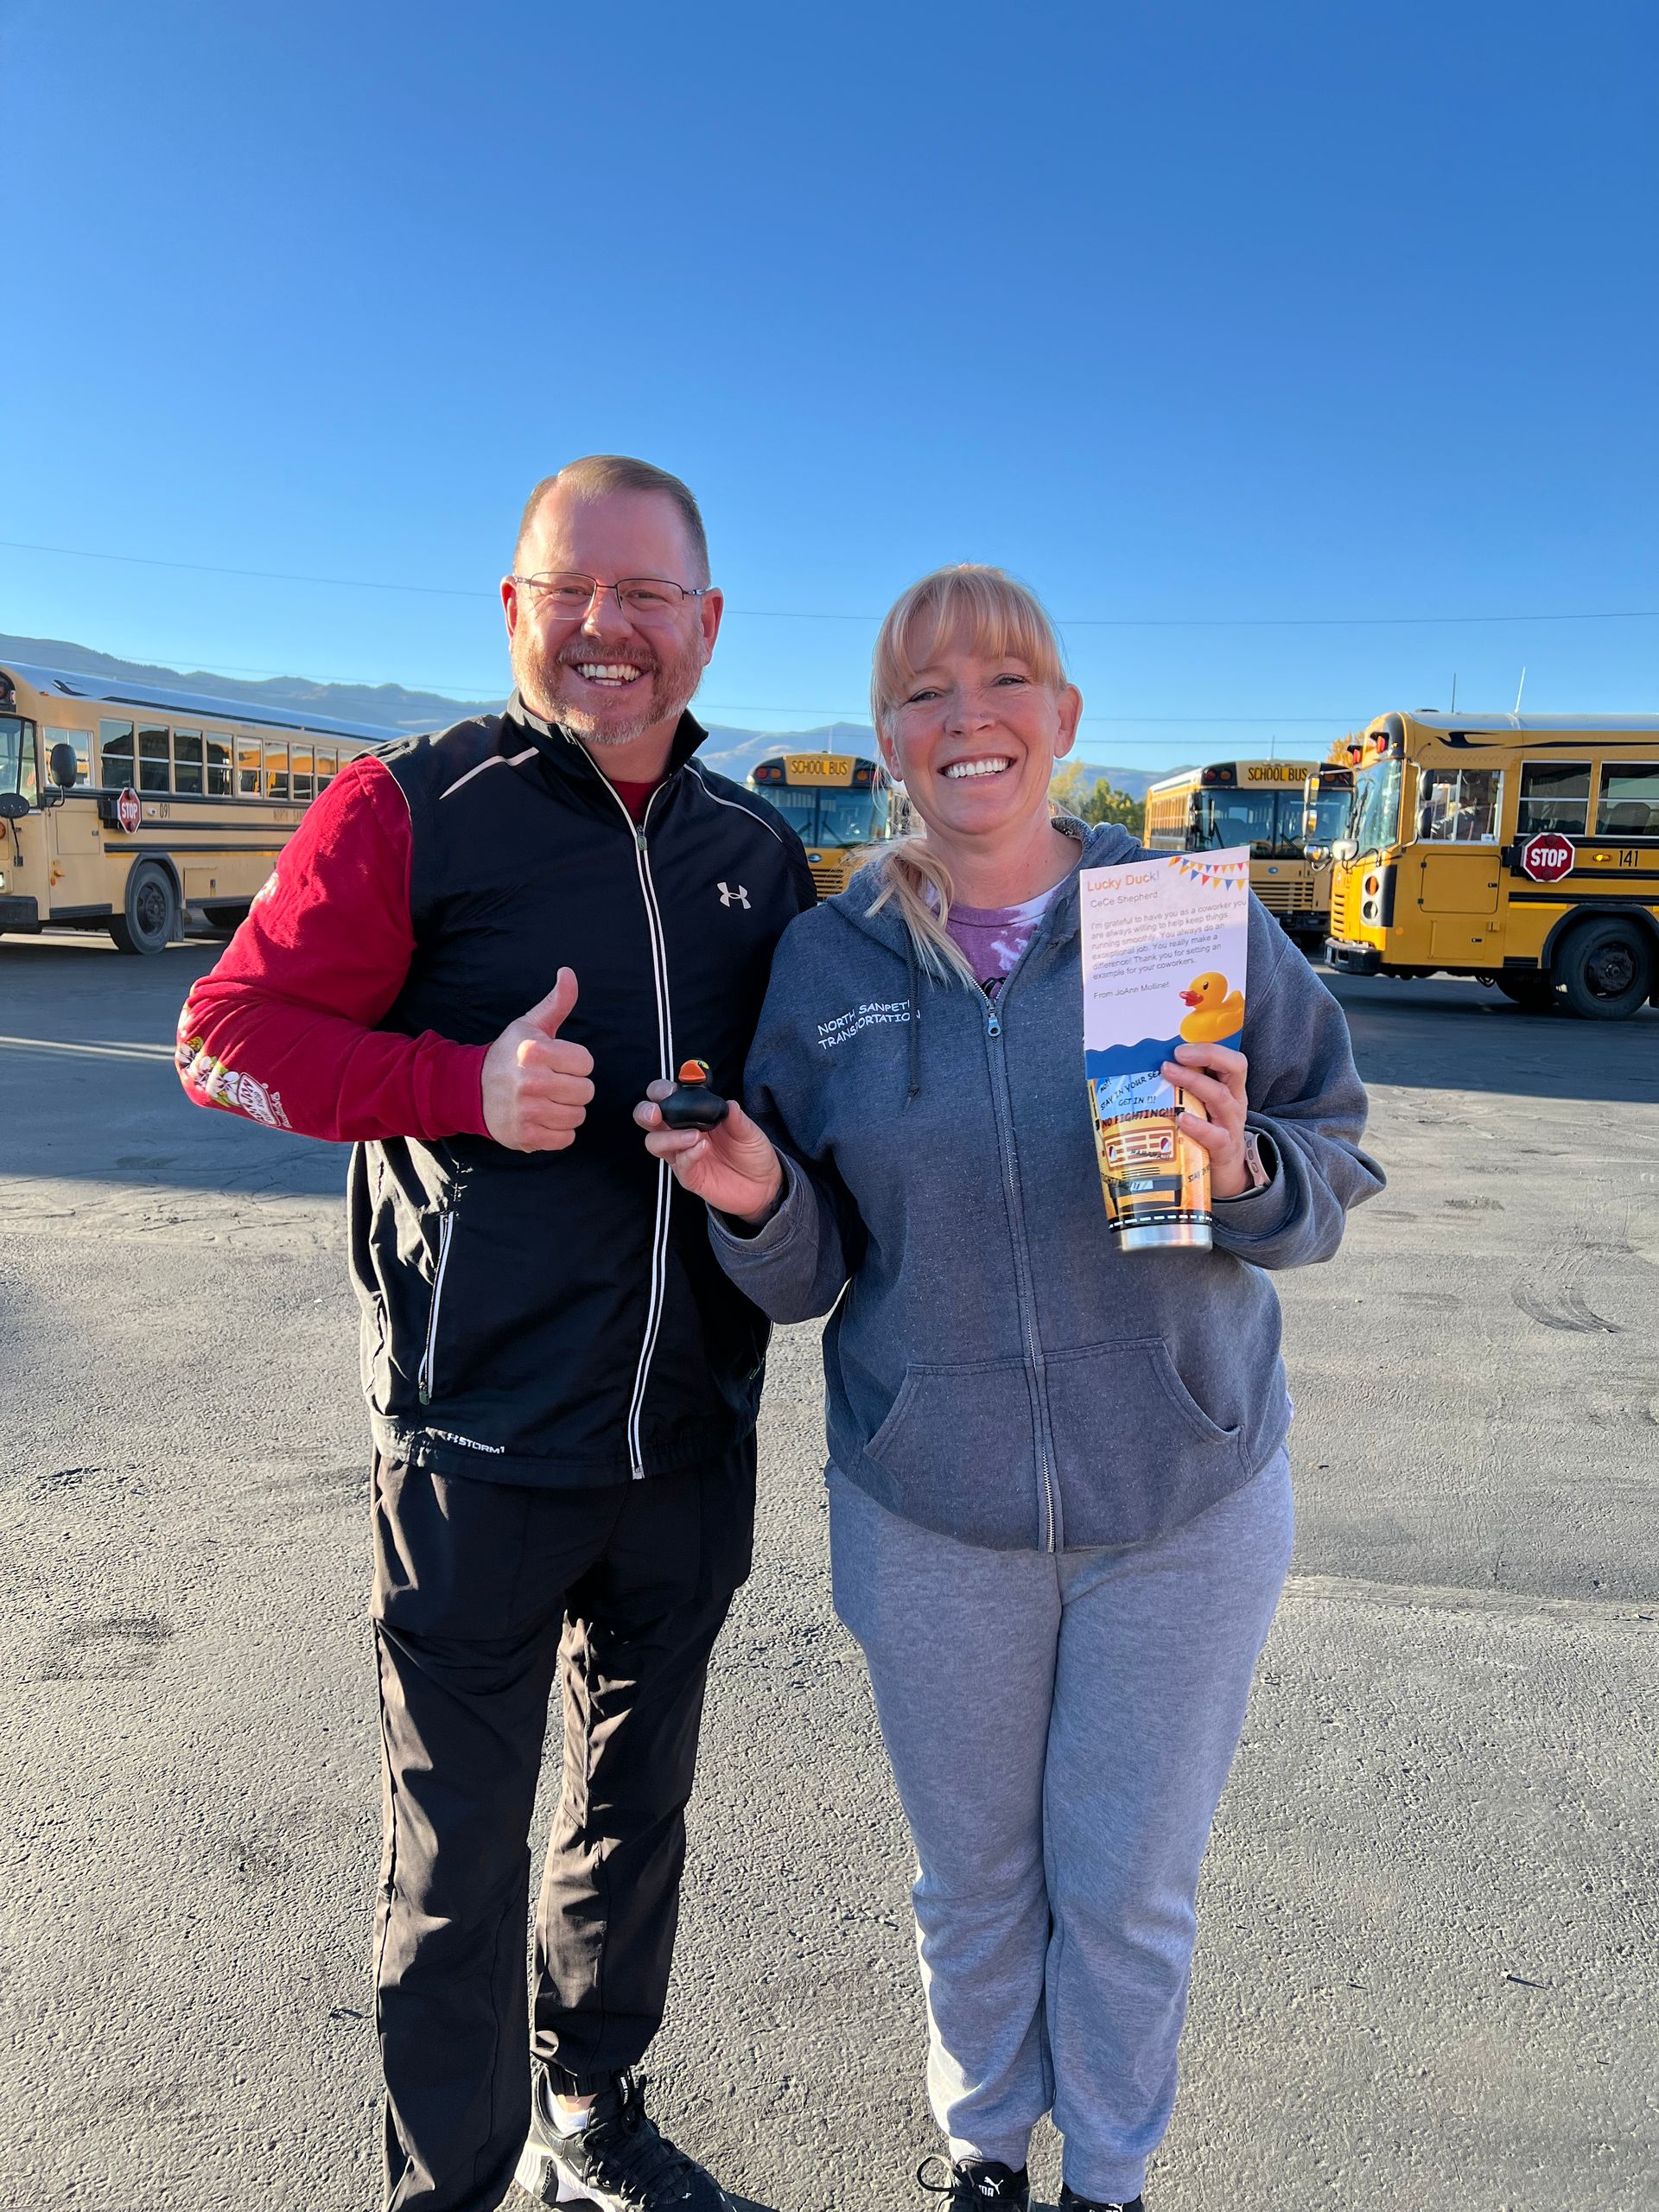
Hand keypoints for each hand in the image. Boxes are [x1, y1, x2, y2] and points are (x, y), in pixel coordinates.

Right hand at [481, 968, 594, 1151]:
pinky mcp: (526, 1136)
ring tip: (549, 1100)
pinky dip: (559, 1132)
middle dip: (574, 1087)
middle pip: (586, 1091)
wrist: (471, 1090)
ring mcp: (527, 1111)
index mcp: (534, 1051)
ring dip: (568, 1110)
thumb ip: (556, 1002)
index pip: (586, 1063)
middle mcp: (530, 1081)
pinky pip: (566, 1139)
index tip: (557, 1062)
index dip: (575, 1063)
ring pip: (578, 1116)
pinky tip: (543, 1118)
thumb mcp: (530, 1025)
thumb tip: (568, 972)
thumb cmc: (509, 1055)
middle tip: (553, 1083)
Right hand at [633, 1083, 784, 1222]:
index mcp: (693, 1115)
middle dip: (645, 1112)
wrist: (764, 1184)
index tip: (671, 1089)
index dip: (661, 1090)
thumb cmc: (751, 1152)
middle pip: (648, 1119)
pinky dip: (688, 1155)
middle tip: (657, 1113)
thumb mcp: (749, 1131)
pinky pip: (680, 1165)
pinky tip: (703, 1148)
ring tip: (694, 1136)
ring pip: (655, 1143)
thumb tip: (728, 1103)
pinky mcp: (689, 1176)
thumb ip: (737, 1118)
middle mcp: (681, 1132)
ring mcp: (682, 1155)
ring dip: (669, 1137)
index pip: (665, 1097)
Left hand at [1162, 1040, 1250, 1197]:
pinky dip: (1198, 1126)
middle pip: (1234, 1069)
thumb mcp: (1201, 1106)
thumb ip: (1183, 1088)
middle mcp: (1234, 1102)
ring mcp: (1231, 1125)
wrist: (1226, 1172)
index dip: (1211, 1047)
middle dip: (1206, 1055)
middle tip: (1176, 1054)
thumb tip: (1145, 1068)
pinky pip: (1215, 1135)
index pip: (1231, 1059)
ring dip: (1193, 1082)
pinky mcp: (1225, 1149)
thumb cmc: (1209, 1133)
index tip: (1182, 1044)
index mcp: (1229, 1088)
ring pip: (1220, 1097)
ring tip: (1169, 1073)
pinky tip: (1182, 1119)